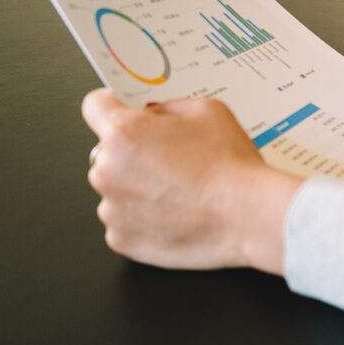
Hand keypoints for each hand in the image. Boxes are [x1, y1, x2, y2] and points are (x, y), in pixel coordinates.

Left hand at [83, 88, 301, 273]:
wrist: (248, 216)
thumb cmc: (230, 166)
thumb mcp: (208, 110)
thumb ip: (169, 106)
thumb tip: (154, 115)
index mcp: (124, 133)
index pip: (95, 106)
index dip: (112, 105)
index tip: (122, 111)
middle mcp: (108, 171)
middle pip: (107, 152)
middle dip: (132, 152)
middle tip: (170, 158)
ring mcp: (112, 210)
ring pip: (116, 189)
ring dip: (136, 187)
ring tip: (178, 190)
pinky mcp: (121, 239)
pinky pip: (124, 221)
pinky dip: (143, 217)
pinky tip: (175, 212)